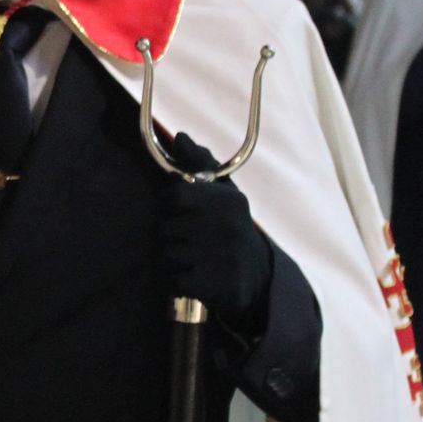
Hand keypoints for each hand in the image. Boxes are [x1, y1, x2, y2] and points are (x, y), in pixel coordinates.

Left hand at [156, 135, 272, 334]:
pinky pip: (172, 280)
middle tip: (189, 243)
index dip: (169, 207)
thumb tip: (179, 136)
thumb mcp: (223, 195)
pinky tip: (191, 279)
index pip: (173, 196)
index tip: (181, 214)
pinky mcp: (215, 285)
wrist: (258, 279)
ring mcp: (222, 256)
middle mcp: (227, 225)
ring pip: (165, 255)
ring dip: (171, 261)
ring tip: (191, 260)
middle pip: (163, 228)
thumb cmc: (230, 229)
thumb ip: (199, 165)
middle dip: (169, 237)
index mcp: (227, 200)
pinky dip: (175, 283)